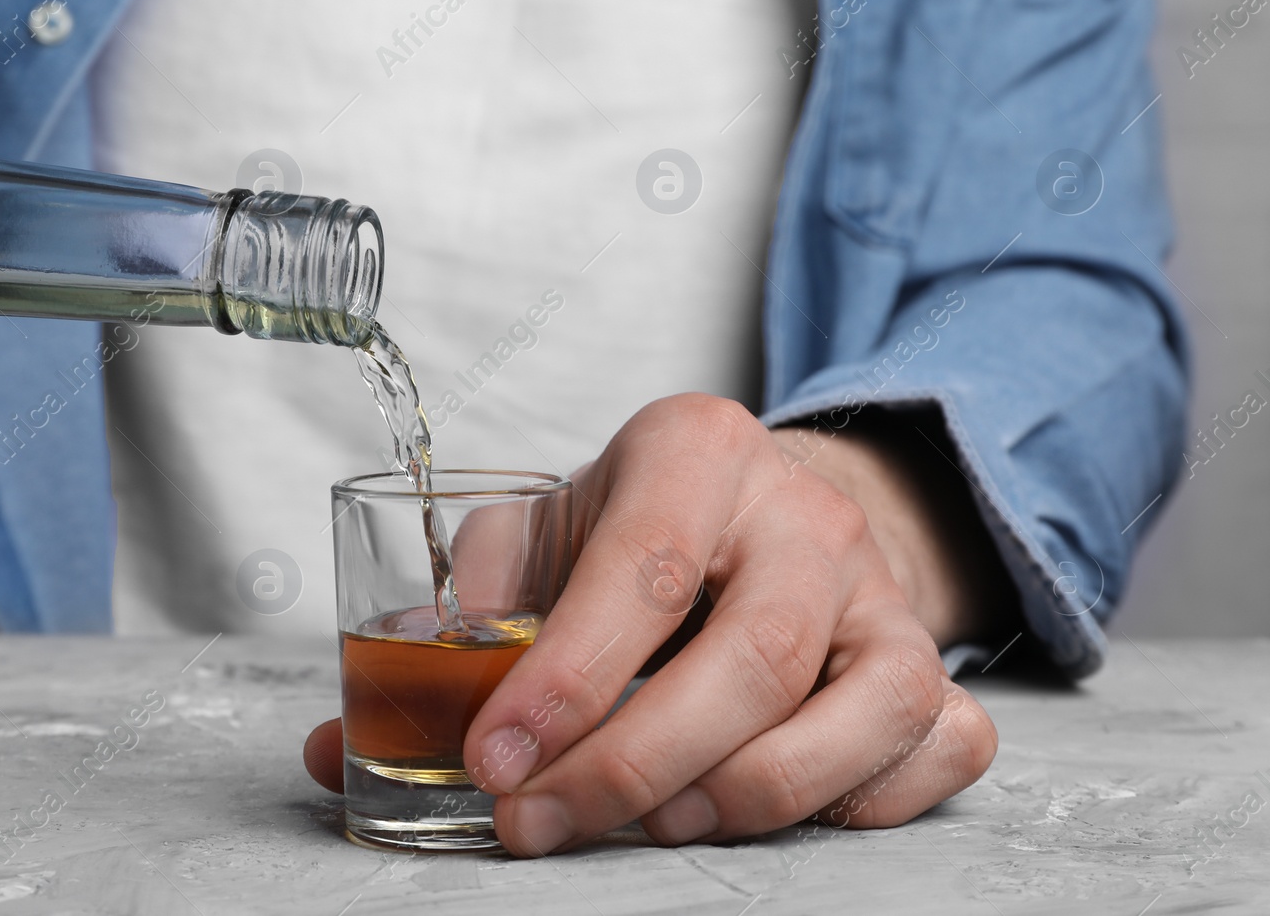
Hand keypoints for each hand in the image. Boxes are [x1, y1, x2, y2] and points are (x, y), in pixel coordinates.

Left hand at [305, 394, 1001, 855]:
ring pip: (863, 711)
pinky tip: (771, 807)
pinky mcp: (930, 660)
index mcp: (694, 452)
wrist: (759, 509)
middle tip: (538, 823)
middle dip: (632, 765)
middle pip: (747, 659)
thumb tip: (338, 744)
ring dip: (749, 795)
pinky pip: (941, 746)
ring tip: (656, 826)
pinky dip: (868, 803)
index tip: (492, 762)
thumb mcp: (538, 535)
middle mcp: (804, 513)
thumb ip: (453, 622)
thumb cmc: (631, 532)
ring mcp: (883, 590)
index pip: (636, 569)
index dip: (564, 681)